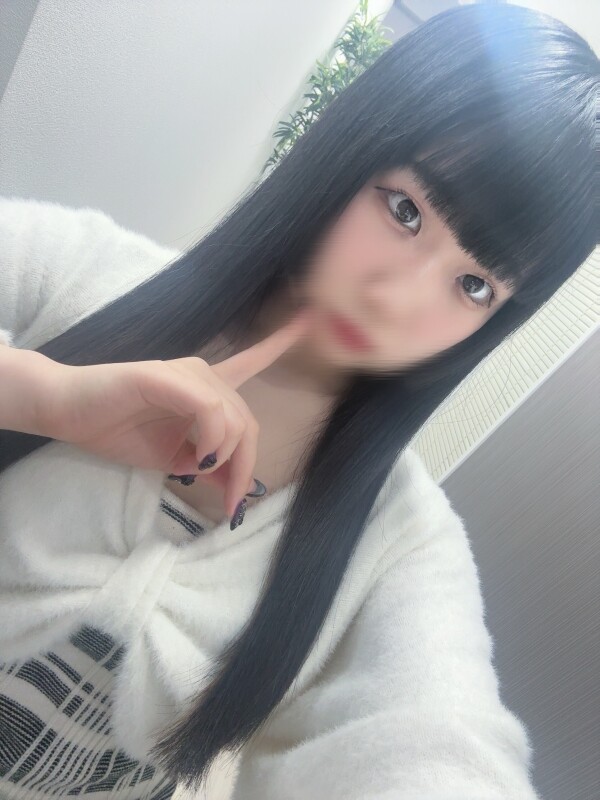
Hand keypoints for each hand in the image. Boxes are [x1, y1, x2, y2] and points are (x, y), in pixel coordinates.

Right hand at [39, 307, 312, 516]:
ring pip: (233, 417)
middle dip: (245, 466)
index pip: (251, 362)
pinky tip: (196, 458)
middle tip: (231, 503)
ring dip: (224, 456)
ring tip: (198, 474)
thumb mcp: (173, 459)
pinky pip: (208, 408)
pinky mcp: (164, 377)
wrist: (67, 413)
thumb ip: (207, 466)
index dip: (280, 343)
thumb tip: (236, 489)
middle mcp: (202, 373)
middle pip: (248, 420)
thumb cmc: (116, 430)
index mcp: (205, 388)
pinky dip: (210, 440)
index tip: (311, 318)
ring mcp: (185, 373)